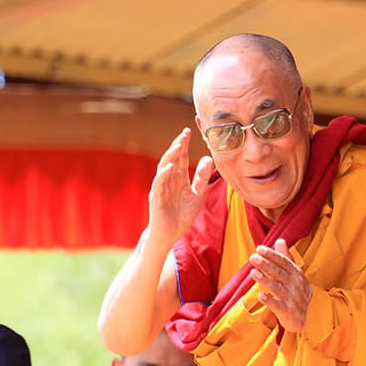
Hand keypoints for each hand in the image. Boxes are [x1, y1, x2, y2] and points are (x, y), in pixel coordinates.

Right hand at [148, 128, 214, 244]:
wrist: (169, 235)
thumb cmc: (181, 215)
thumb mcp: (197, 194)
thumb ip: (202, 178)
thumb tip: (209, 158)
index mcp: (178, 178)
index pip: (181, 158)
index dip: (184, 145)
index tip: (189, 131)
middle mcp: (168, 180)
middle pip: (172, 159)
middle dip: (178, 146)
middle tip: (185, 134)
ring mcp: (161, 188)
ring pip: (164, 168)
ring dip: (170, 156)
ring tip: (178, 145)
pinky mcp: (156, 198)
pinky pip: (159, 184)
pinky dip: (164, 174)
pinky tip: (170, 167)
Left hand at [249, 238, 311, 332]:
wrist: (311, 315)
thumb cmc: (298, 291)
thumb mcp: (295, 274)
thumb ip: (286, 257)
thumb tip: (280, 240)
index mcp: (296, 273)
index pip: (283, 261)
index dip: (272, 255)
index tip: (259, 249)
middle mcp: (295, 284)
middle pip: (279, 273)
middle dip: (266, 264)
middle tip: (253, 258)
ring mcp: (292, 298)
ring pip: (277, 288)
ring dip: (265, 280)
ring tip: (253, 272)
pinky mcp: (288, 311)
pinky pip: (277, 305)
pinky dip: (269, 301)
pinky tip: (260, 296)